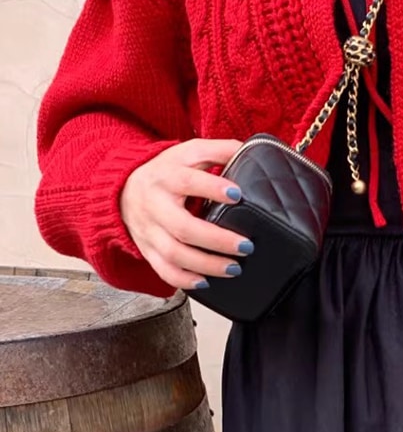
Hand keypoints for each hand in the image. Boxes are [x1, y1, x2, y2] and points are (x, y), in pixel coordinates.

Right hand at [120, 138, 247, 290]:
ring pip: (174, 254)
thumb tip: (251, 150)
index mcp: (167, 176)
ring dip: (206, 265)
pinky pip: (163, 271)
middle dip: (217, 240)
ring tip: (234, 267)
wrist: (123, 189)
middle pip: (183, 228)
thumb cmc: (166, 171)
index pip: (189, 182)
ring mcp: (149, 231)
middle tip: (246, 245)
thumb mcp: (189, 152)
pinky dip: (184, 280)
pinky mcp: (147, 250)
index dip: (212, 188)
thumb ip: (219, 149)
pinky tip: (206, 282)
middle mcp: (154, 205)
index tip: (238, 195)